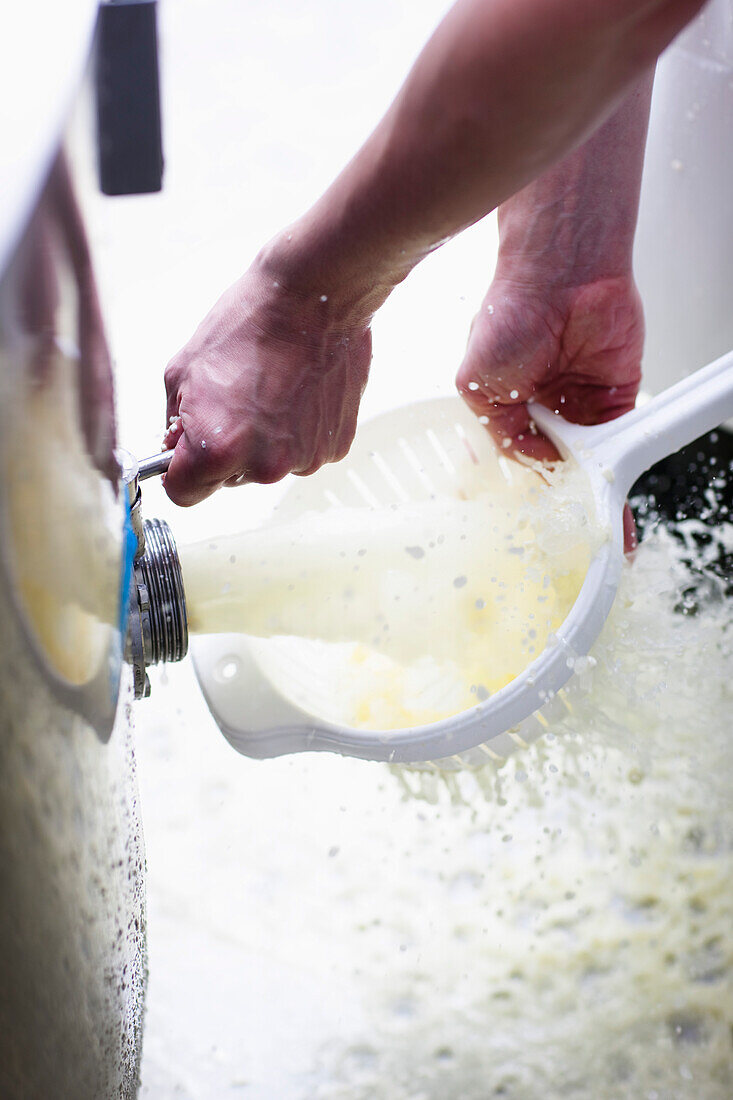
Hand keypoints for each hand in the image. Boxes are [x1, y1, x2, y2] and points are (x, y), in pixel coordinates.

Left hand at [163, 258, 372, 505]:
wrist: (314, 295)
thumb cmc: (251, 323)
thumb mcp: (183, 370)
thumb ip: (175, 423)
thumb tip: (178, 447)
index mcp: (218, 450)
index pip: (184, 494)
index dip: (180, 471)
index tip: (184, 455)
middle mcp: (264, 465)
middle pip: (230, 480)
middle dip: (224, 449)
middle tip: (235, 400)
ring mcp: (304, 459)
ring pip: (268, 465)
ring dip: (264, 439)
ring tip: (271, 390)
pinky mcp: (335, 446)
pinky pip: (302, 452)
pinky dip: (298, 431)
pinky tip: (297, 393)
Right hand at [457, 271, 642, 550]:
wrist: (559, 276)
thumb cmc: (508, 314)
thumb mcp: (477, 386)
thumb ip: (502, 431)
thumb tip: (532, 460)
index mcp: (509, 402)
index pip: (521, 452)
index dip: (529, 479)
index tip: (538, 511)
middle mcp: (546, 403)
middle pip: (558, 459)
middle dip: (564, 491)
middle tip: (572, 524)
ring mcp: (582, 400)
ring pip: (589, 455)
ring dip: (592, 486)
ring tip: (595, 521)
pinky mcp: (616, 393)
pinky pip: (617, 436)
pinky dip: (614, 463)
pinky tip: (609, 490)